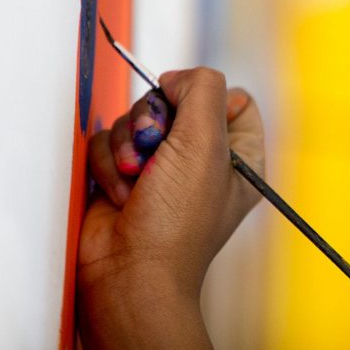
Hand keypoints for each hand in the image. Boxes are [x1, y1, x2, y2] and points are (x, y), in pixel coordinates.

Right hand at [77, 68, 264, 349]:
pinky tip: (121, 193)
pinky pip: (109, 141)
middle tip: (155, 150)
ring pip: (136, 118)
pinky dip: (109, 164)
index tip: (190, 113)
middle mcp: (204, 158)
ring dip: (130, 146)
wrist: (128, 272)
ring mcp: (162, 166)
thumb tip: (177, 77)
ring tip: (138, 180)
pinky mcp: (125, 173)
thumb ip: (202, 90)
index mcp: (240, 154)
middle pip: (175, 100)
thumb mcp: (207, 143)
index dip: (207, 97)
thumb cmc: (177, 220)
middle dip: (155, 123)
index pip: (234, 98)